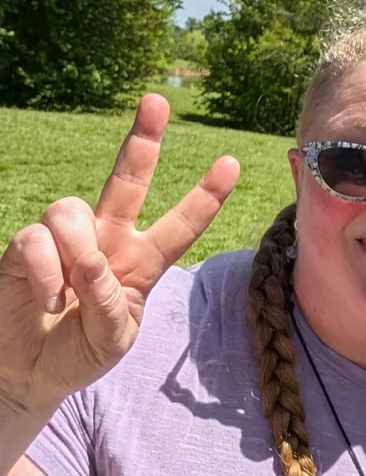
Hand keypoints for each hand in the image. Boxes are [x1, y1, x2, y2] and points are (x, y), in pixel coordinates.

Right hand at [0, 95, 239, 413]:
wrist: (30, 374)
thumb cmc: (81, 353)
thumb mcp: (114, 337)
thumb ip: (110, 301)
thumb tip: (88, 259)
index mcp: (142, 261)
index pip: (180, 224)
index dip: (205, 197)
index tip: (232, 163)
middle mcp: (106, 240)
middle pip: (127, 179)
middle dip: (142, 139)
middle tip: (157, 100)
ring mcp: (65, 241)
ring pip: (71, 209)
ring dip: (75, 252)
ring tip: (69, 294)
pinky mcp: (23, 249)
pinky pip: (35, 240)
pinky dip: (46, 272)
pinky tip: (48, 299)